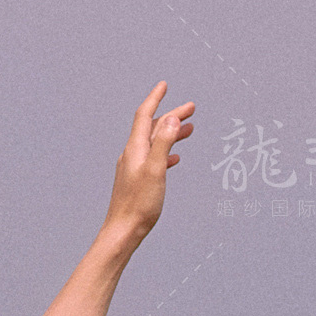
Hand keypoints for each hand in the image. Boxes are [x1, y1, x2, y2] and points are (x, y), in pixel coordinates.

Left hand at [105, 80, 196, 246]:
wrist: (123, 231)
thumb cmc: (139, 204)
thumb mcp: (155, 170)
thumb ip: (163, 143)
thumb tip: (172, 119)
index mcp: (135, 149)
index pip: (145, 115)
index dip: (155, 98)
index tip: (164, 85)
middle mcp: (132, 154)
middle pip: (153, 127)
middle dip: (172, 115)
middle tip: (191, 108)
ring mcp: (134, 167)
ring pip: (155, 143)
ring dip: (172, 133)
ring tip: (191, 129)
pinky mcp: (137, 180)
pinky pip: (154, 159)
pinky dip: (166, 152)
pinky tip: (175, 158)